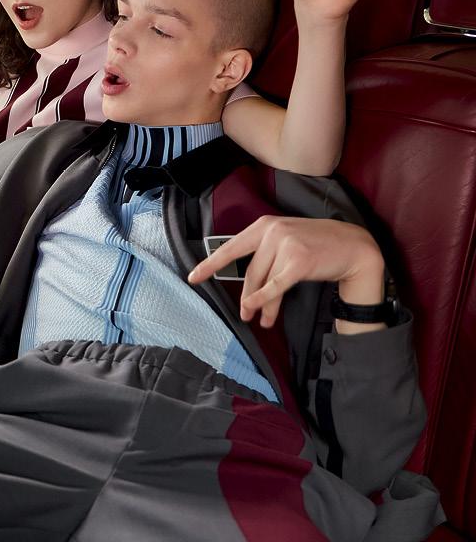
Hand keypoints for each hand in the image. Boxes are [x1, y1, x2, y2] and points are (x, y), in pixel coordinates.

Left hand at [188, 217, 383, 327]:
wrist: (353, 246)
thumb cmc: (316, 245)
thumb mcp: (286, 240)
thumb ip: (264, 255)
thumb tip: (246, 286)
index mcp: (264, 225)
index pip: (231, 247)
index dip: (211, 264)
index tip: (194, 277)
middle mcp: (272, 232)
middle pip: (250, 271)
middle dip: (246, 296)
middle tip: (244, 314)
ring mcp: (285, 245)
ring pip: (263, 282)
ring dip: (262, 305)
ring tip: (262, 320)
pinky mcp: (298, 262)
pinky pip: (276, 286)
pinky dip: (264, 299)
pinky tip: (258, 311)